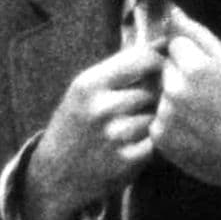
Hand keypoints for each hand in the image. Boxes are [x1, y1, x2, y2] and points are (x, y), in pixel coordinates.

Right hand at [16, 40, 162, 219]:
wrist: (56, 175)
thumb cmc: (77, 125)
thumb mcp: (85, 90)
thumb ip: (121, 69)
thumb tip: (164, 44)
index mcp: (89, 84)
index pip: (143, 59)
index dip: (158, 61)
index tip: (161, 67)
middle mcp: (101, 108)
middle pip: (154, 89)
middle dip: (156, 94)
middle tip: (145, 102)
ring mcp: (115, 137)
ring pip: (157, 116)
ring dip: (154, 119)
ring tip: (134, 125)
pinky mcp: (127, 162)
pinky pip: (157, 142)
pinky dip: (152, 142)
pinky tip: (134, 144)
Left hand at [147, 16, 220, 215]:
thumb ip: (200, 35)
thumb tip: (173, 11)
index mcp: (194, 66)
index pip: (175, 45)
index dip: (194, 59)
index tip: (211, 78)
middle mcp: (174, 89)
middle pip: (166, 69)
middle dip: (181, 78)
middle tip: (208, 100)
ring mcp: (165, 115)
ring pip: (161, 94)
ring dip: (175, 101)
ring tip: (203, 118)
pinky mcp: (160, 137)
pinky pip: (158, 119)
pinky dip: (172, 124)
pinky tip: (195, 132)